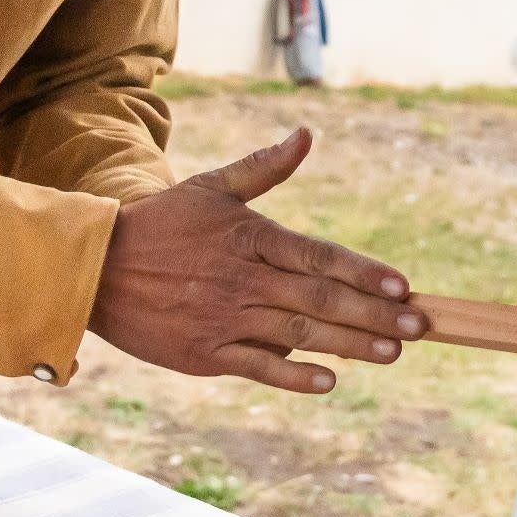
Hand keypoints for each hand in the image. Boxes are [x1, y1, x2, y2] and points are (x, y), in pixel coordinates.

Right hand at [86, 126, 427, 392]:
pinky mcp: (206, 355)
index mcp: (249, 237)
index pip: (319, 257)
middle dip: (375, 316)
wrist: (98, 266)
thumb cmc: (162, 221)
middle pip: (320, 301)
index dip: (364, 273)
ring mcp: (225, 320)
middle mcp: (243, 280)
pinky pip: (259, 368)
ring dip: (350, 346)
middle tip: (419, 328)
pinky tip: (329, 381)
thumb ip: (264, 166)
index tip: (403, 287)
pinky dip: (296, 376)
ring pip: (299, 336)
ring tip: (392, 353)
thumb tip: (307, 135)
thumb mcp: (213, 187)